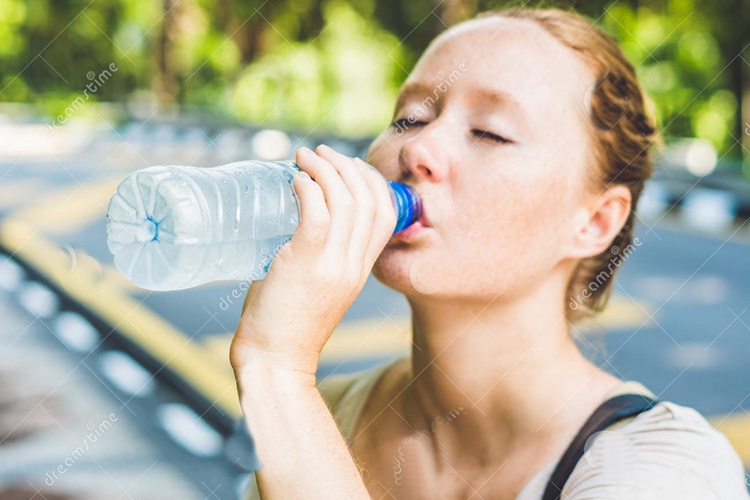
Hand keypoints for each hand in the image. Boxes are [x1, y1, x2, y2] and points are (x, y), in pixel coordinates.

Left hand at [229, 145, 396, 383]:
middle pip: (367, 200)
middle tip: (319, 152)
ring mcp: (333, 264)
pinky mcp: (306, 264)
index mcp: (361, 270)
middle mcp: (354, 264)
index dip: (370, 181)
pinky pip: (317, 214)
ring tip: (302, 155)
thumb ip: (319, 258)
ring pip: (344, 201)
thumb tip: (297, 223)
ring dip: (324, 169)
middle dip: (346, 165)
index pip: (384, 213)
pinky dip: (307, 188)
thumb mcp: (318, 288)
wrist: (275, 362)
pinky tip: (294, 179)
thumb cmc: (286, 325)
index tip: (346, 165)